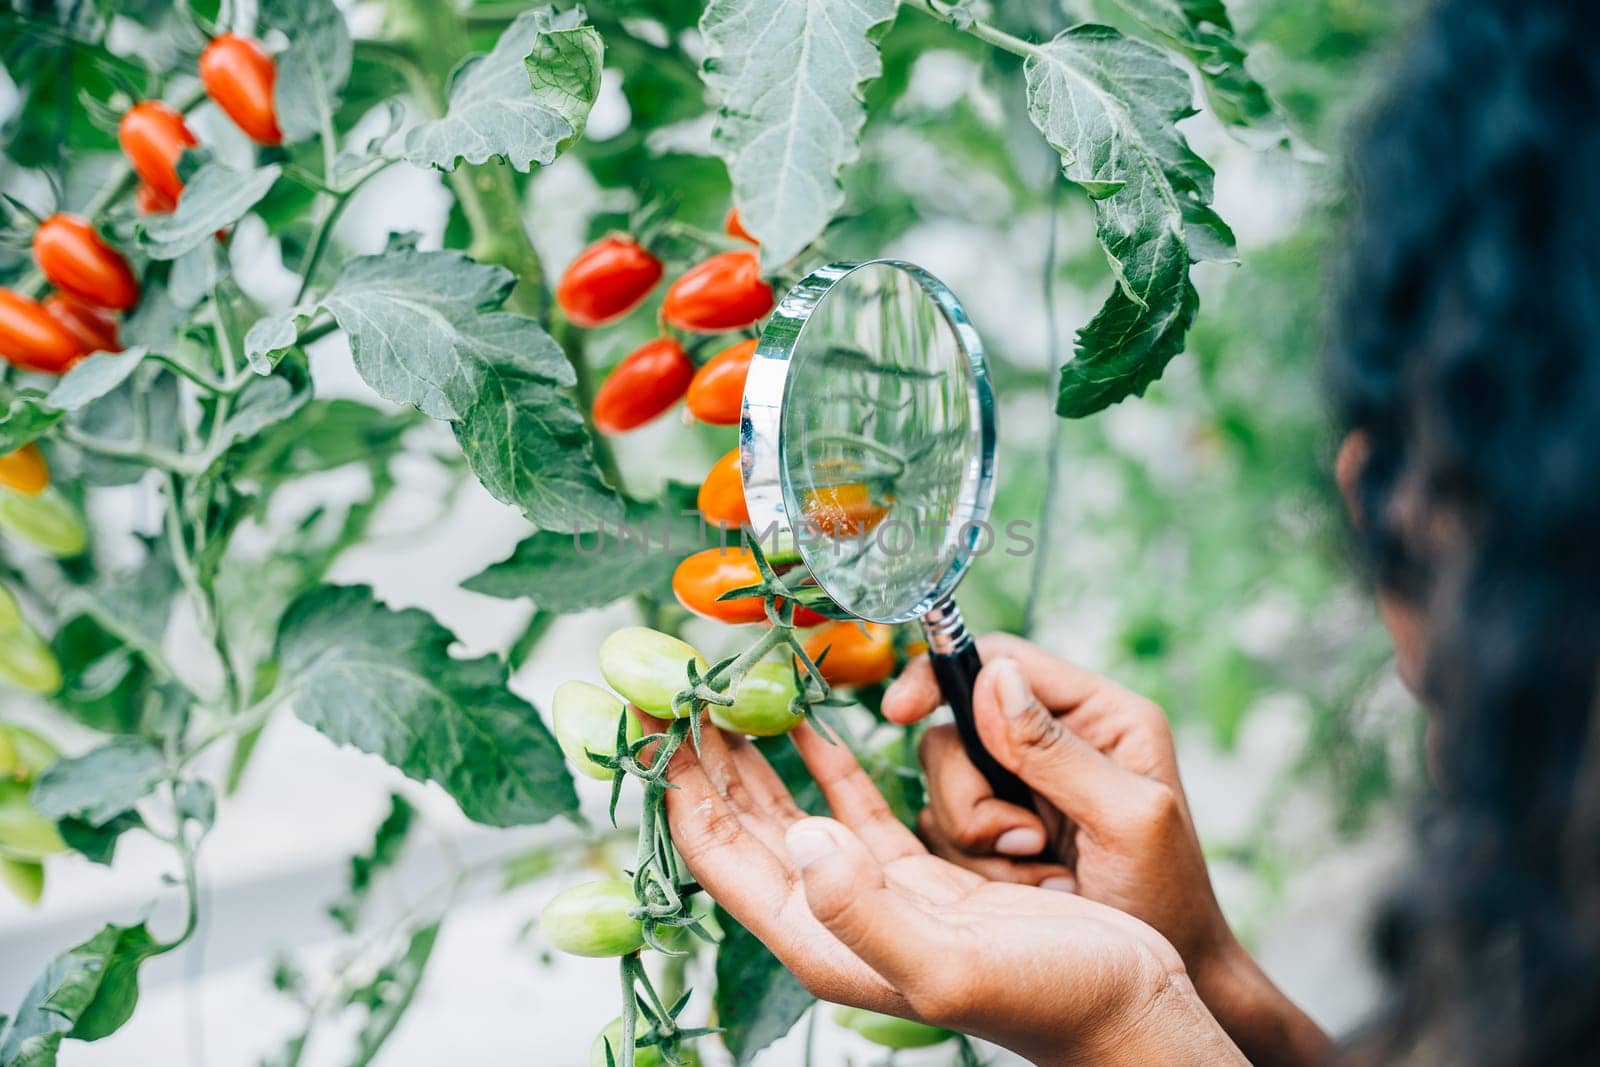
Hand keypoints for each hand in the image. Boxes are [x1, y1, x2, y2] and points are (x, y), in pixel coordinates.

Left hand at [644, 712, 1244, 1066]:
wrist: (1129, 1012)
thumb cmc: (1052, 998)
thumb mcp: (951, 961)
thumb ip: (864, 907)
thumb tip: (799, 837)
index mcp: (823, 937)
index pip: (719, 852)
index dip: (678, 783)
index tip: (654, 715)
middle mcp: (833, 915)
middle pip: (740, 827)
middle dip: (701, 760)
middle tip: (671, 687)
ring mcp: (872, 892)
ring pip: (789, 812)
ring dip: (754, 756)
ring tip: (724, 695)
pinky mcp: (917, 875)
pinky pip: (853, 807)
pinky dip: (827, 763)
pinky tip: (813, 726)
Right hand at [883, 634, 1330, 1066]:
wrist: (1161, 985)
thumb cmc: (1168, 902)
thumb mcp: (1127, 819)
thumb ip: (1057, 749)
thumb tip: (993, 675)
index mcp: (1098, 715)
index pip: (1001, 658)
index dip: (940, 676)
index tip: (899, 711)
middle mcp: (1053, 742)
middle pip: (956, 729)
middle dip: (972, 793)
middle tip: (1024, 841)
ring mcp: (1020, 790)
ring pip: (943, 786)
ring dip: (976, 838)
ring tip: (1038, 872)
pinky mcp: (996, 835)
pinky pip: (942, 832)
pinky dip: (971, 864)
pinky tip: (1025, 887)